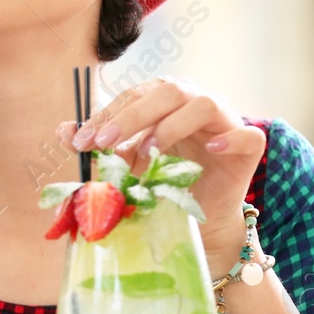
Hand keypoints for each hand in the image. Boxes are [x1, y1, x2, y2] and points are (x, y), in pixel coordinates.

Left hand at [57, 77, 264, 257]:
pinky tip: (211, 149)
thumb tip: (62, 131)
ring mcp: (227, 121)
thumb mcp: (126, 165)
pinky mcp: (250, 147)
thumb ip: (100, 145)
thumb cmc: (165, 186)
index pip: (135, 95)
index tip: (81, 142)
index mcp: (167, 100)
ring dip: (170, 127)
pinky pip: (248, 134)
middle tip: (104, 145)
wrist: (203, 223)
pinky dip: (230, 138)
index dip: (107, 115)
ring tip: (147, 155)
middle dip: (131, 116)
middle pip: (168, 91)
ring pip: (203, 103)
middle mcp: (196, 103)